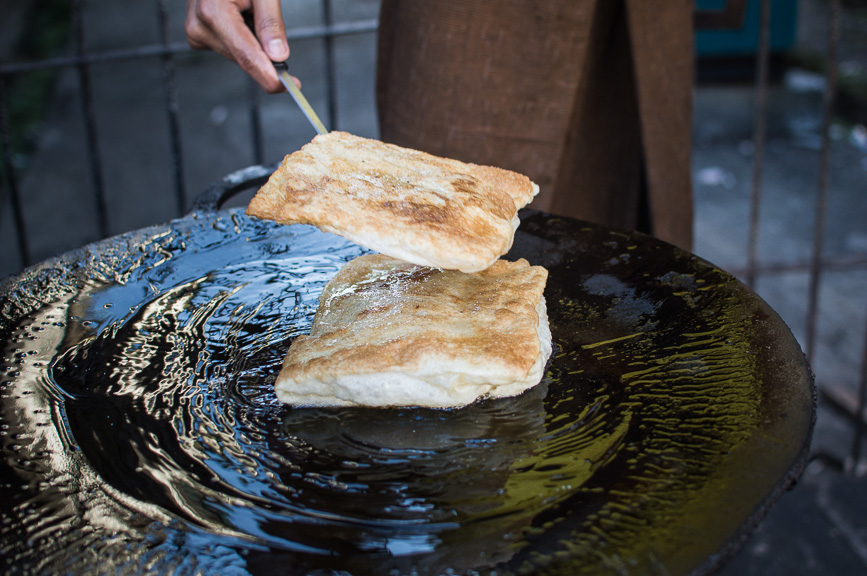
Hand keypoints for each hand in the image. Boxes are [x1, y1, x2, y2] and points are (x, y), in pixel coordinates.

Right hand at [185, 0, 299, 92]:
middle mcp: (199, 26)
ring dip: (253, 42)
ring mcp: (196, 32)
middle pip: (244, 58)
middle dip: (265, 53)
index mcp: (213, 12)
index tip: (288, 87)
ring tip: (249, 11)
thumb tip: (278, 56)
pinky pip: (230, 49)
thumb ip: (270, 22)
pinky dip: (242, 39)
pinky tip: (240, 17)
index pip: (246, 56)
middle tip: (275, 33)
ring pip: (238, 56)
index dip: (269, 76)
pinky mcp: (198, 36)